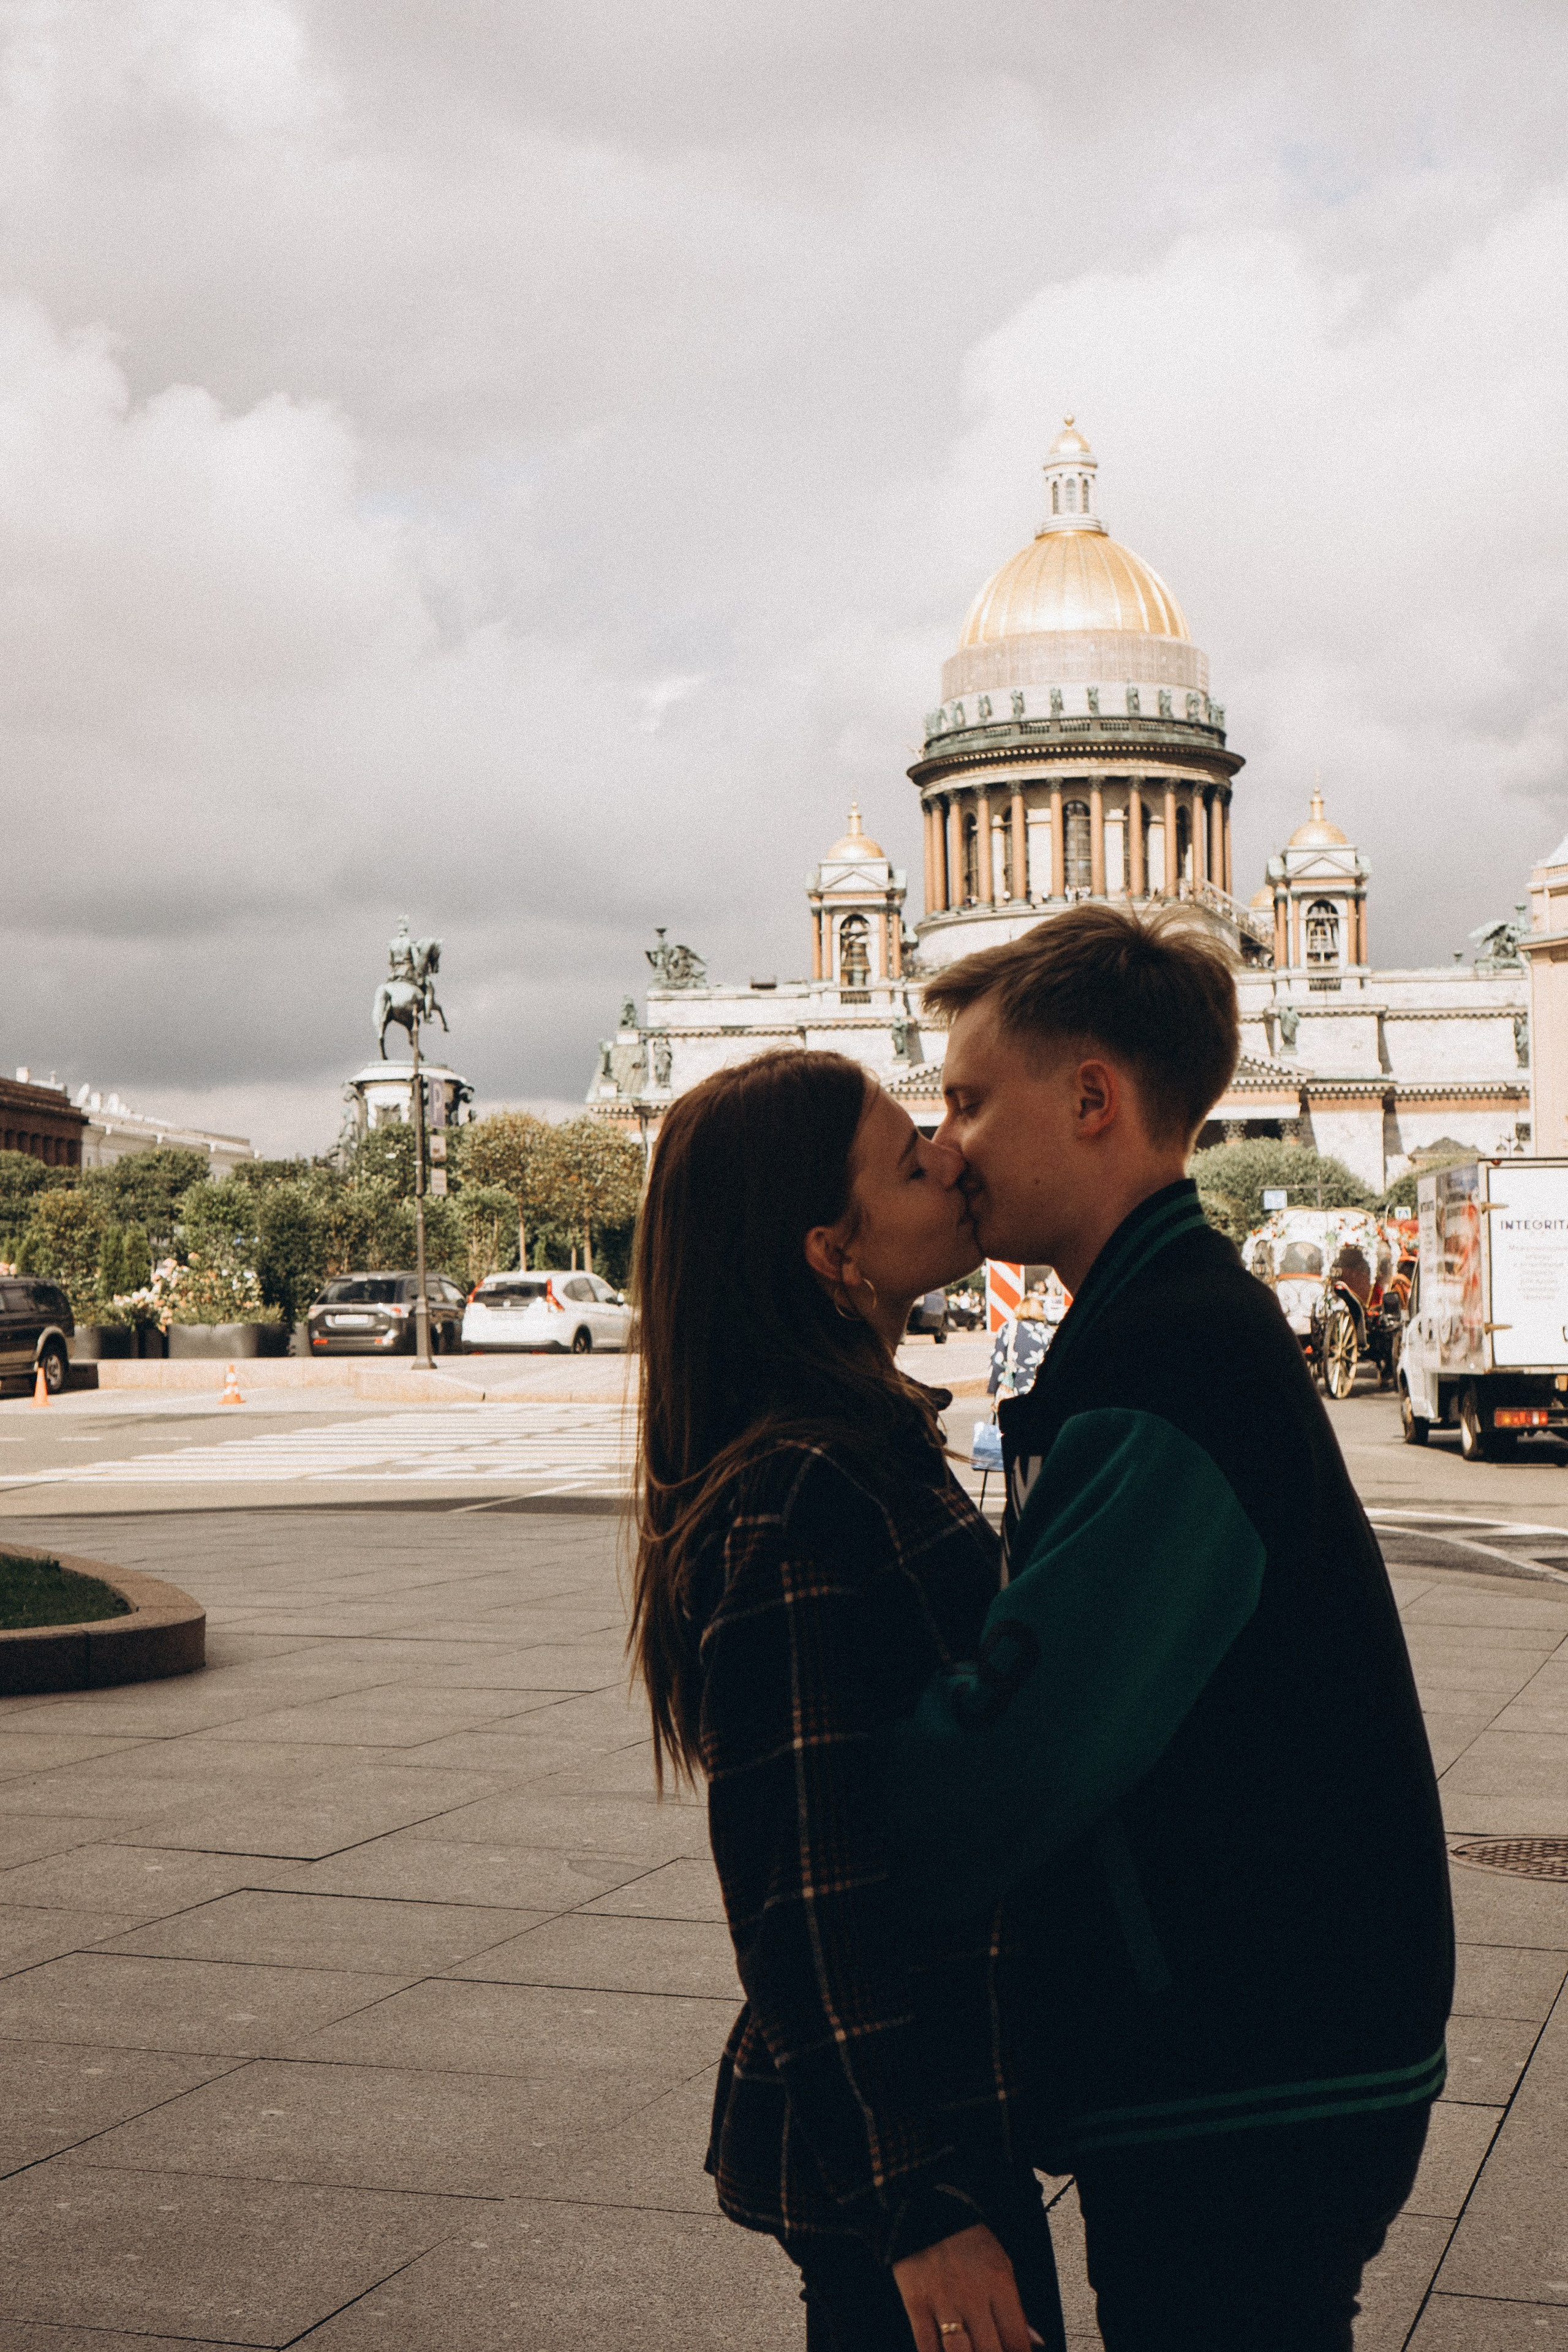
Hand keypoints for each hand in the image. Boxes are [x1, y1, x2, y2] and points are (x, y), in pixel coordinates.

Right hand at [892, 2222, 1034, 2351]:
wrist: (927, 2210)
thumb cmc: (968, 2240)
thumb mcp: (1002, 2265)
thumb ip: (1016, 2309)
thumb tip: (1033, 2341)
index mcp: (999, 2284)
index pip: (1016, 2339)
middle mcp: (973, 2295)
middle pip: (990, 2351)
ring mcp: (943, 2300)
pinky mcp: (916, 2303)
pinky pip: (926, 2346)